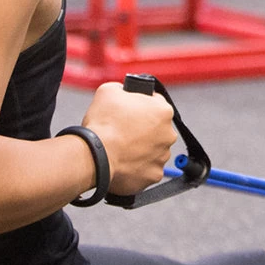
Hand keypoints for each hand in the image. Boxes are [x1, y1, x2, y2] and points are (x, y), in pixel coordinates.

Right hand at [81, 81, 176, 197]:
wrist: (96, 155)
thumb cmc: (103, 122)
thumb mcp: (109, 90)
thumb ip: (123, 88)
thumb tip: (123, 92)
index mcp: (163, 110)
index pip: (155, 103)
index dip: (141, 105)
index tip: (130, 111)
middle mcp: (169, 134)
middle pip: (156, 128)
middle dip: (142, 129)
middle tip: (123, 130)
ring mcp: (162, 157)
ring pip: (153, 150)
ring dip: (141, 148)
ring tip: (121, 148)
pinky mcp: (154, 175)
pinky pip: (147, 169)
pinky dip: (137, 166)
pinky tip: (122, 162)